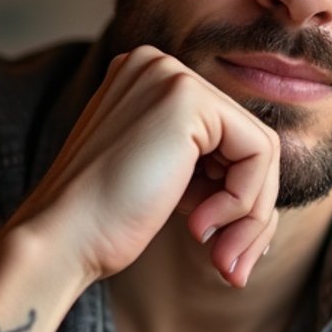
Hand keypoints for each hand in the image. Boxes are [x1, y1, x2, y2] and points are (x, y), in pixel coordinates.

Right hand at [10, 46, 279, 291]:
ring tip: (219, 256)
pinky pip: (258, 152)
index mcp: (148, 82)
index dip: (238, 198)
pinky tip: (198, 226)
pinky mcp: (186, 98)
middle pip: (249, 140)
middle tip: (232, 265)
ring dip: (251, 215)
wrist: (61, 240)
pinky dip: (244, 201)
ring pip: (261, 149)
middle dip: (252, 211)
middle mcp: (158, 66)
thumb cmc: (105, 224)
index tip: (223, 248)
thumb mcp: (168, 182)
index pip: (229, 136)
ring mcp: (170, 77)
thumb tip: (270, 198)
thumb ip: (211, 168)